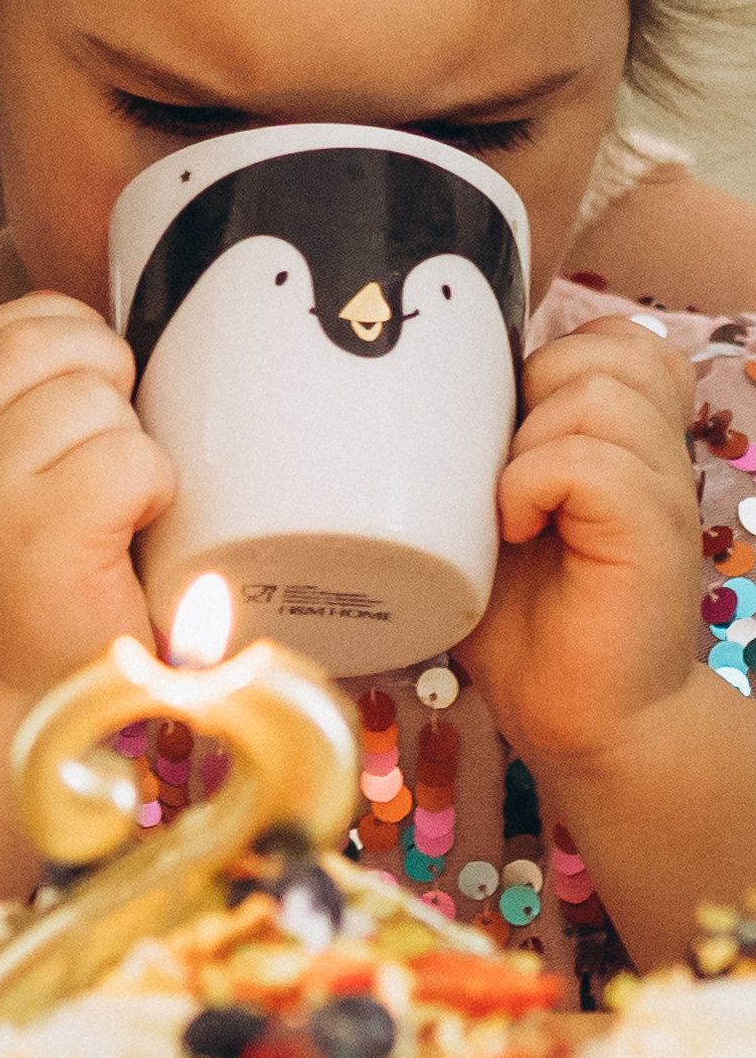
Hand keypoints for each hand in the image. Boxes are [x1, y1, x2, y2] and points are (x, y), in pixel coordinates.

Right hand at [0, 293, 175, 699]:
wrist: (25, 705)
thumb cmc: (48, 589)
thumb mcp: (15, 485)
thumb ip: (39, 414)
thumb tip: (135, 344)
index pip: (2, 325)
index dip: (69, 336)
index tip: (97, 392)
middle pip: (43, 343)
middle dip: (105, 374)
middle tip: (116, 450)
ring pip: (93, 399)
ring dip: (134, 442)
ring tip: (124, 504)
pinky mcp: (41, 534)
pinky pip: (127, 459)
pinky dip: (153, 486)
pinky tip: (135, 531)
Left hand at [459, 323, 703, 770]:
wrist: (582, 720)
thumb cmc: (524, 622)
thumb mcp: (479, 516)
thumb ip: (470, 450)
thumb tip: (398, 392)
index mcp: (620, 440)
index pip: (615, 337)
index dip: (553, 356)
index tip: (505, 426)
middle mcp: (650, 454)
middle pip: (612, 346)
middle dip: (537, 386)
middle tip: (501, 464)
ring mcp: (659, 490)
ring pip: (600, 393)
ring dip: (530, 441)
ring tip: (504, 506)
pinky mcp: (652, 533)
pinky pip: (589, 461)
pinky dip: (534, 484)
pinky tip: (515, 531)